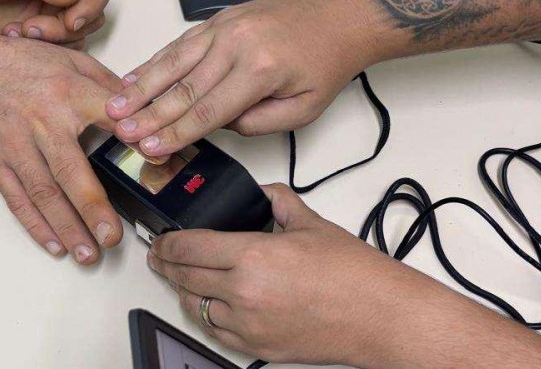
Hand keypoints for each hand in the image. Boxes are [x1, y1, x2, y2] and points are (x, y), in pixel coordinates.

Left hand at [0, 0, 115, 48]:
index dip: (93, 4)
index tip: (70, 20)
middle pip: (93, 15)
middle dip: (65, 29)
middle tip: (33, 27)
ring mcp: (59, 10)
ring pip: (78, 35)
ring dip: (51, 40)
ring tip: (20, 29)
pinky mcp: (47, 29)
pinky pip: (60, 47)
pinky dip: (40, 49)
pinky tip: (15, 34)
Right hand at [0, 33, 123, 264]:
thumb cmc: (20, 62)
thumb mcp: (72, 59)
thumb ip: (108, 85)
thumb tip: (142, 108)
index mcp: (67, 93)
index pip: (109, 118)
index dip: (133, 138)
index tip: (156, 161)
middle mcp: (41, 122)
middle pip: (70, 171)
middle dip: (92, 209)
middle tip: (111, 237)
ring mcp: (16, 145)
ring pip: (43, 193)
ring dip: (66, 228)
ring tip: (87, 253)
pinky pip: (16, 198)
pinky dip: (35, 224)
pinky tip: (53, 244)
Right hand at [105, 0, 382, 156]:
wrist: (340, 16)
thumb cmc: (325, 60)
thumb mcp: (302, 110)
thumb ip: (256, 124)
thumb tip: (217, 126)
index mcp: (258, 71)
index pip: (206, 111)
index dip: (173, 133)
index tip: (149, 147)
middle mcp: (236, 44)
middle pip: (181, 87)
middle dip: (147, 113)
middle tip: (119, 131)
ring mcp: (224, 27)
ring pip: (173, 61)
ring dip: (141, 86)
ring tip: (115, 106)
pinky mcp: (219, 19)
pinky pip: (180, 43)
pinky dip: (155, 60)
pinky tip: (136, 75)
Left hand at [146, 184, 447, 365]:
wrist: (380, 317)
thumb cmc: (354, 276)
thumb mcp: (311, 223)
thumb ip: (278, 201)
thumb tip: (262, 194)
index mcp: (253, 256)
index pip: (188, 247)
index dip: (166, 242)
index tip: (161, 239)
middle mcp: (244, 293)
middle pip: (183, 277)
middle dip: (166, 264)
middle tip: (160, 255)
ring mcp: (248, 324)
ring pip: (194, 307)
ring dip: (184, 290)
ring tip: (183, 277)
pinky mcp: (256, 347)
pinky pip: (215, 331)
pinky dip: (206, 315)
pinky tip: (210, 303)